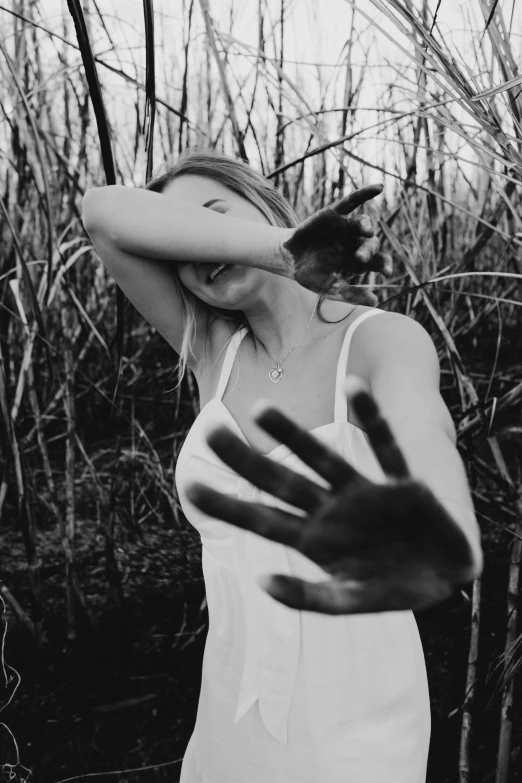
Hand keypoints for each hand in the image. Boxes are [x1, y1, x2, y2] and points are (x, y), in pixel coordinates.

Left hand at [185, 378, 477, 614]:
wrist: (445, 576)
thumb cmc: (393, 586)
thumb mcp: (352, 601)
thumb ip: (311, 599)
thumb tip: (261, 582)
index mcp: (316, 540)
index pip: (263, 520)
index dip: (228, 505)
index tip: (190, 487)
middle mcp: (333, 510)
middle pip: (282, 482)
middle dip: (246, 461)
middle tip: (209, 432)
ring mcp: (365, 494)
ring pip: (323, 459)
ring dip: (294, 437)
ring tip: (261, 409)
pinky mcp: (401, 486)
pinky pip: (387, 447)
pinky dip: (374, 420)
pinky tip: (356, 388)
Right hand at [279, 185, 392, 305]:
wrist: (290, 260)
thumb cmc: (313, 276)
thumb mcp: (331, 288)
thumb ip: (352, 294)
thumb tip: (376, 302)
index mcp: (360, 261)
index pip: (379, 261)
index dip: (385, 264)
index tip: (386, 272)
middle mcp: (357, 242)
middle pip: (371, 243)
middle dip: (369, 250)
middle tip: (361, 258)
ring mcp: (346, 227)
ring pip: (362, 223)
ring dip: (366, 225)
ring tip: (366, 230)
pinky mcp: (334, 214)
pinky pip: (351, 201)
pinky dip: (364, 193)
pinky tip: (379, 187)